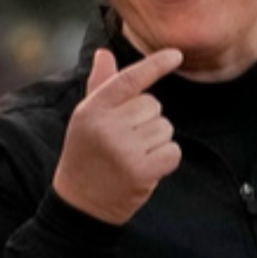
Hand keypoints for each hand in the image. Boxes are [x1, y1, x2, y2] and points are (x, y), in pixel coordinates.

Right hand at [51, 47, 182, 225]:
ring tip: (132, 156)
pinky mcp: (140, 171)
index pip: (129, 79)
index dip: (155, 65)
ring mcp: (123, 149)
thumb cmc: (86, 155)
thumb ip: (100, 86)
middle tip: (125, 142)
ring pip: (165, 129)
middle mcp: (106, 126)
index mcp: (92, 110)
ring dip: (156, 142)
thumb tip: (104, 53)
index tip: (176, 55)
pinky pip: (173, 152)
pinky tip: (146, 169)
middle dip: (147, 122)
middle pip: (153, 106)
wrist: (80, 204)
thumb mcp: (86, 118)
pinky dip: (165, 160)